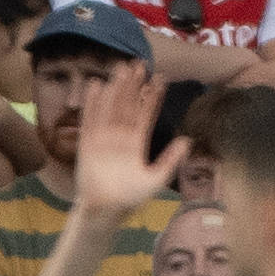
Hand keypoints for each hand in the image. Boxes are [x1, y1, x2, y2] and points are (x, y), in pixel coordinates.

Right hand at [73, 63, 174, 223]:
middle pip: (128, 106)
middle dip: (134, 85)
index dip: (152, 97)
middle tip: (140, 64)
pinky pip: (90, 120)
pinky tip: (96, 86)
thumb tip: (187, 140)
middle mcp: (120, 137)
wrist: (105, 211)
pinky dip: (93, 103)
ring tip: (122, 68)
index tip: (160, 78)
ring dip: (116, 89)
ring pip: (111, 108)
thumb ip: (170, 160)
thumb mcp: (156, 179)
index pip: (146, 114)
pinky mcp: (88, 144)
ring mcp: (103, 138)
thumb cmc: (130, 198)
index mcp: (136, 143)